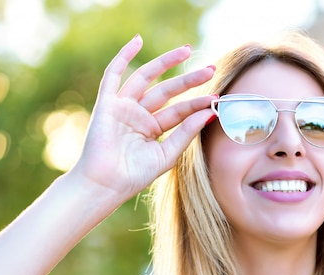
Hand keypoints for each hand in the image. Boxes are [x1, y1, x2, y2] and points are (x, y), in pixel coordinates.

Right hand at [69, 35, 215, 201]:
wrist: (106, 184)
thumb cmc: (134, 175)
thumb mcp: (167, 154)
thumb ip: (186, 132)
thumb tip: (209, 113)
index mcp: (152, 129)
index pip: (179, 111)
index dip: (197, 104)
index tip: (216, 99)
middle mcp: (138, 115)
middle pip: (167, 91)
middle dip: (189, 80)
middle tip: (211, 69)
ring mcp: (123, 107)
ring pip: (147, 78)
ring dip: (166, 63)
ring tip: (187, 50)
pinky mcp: (107, 103)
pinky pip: (114, 74)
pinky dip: (124, 56)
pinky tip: (138, 40)